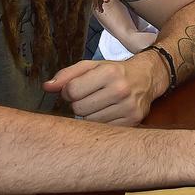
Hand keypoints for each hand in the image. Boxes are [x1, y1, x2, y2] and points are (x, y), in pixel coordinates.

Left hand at [44, 53, 162, 125]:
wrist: (147, 77)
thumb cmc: (115, 71)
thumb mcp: (91, 66)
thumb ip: (67, 75)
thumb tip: (47, 87)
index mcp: (109, 72)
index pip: (71, 91)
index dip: (69, 91)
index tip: (77, 89)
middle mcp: (121, 90)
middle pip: (79, 108)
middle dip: (79, 103)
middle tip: (89, 97)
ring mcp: (128, 107)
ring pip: (89, 121)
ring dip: (90, 114)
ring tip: (100, 104)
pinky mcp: (133, 121)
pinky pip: (103, 128)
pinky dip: (101, 122)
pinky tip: (108, 112)